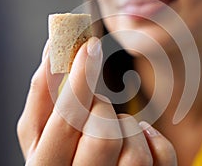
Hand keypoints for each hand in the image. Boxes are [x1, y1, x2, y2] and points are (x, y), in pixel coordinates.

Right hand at [17, 37, 176, 164]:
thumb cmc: (61, 149)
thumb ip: (43, 92)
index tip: (90, 47)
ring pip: (135, 151)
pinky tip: (137, 141)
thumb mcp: (40, 129)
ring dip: (125, 128)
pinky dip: (152, 138)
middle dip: (102, 111)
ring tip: (113, 133)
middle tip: (96, 111)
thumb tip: (53, 47)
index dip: (79, 80)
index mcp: (46, 165)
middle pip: (104, 136)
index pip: (68, 120)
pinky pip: (161, 154)